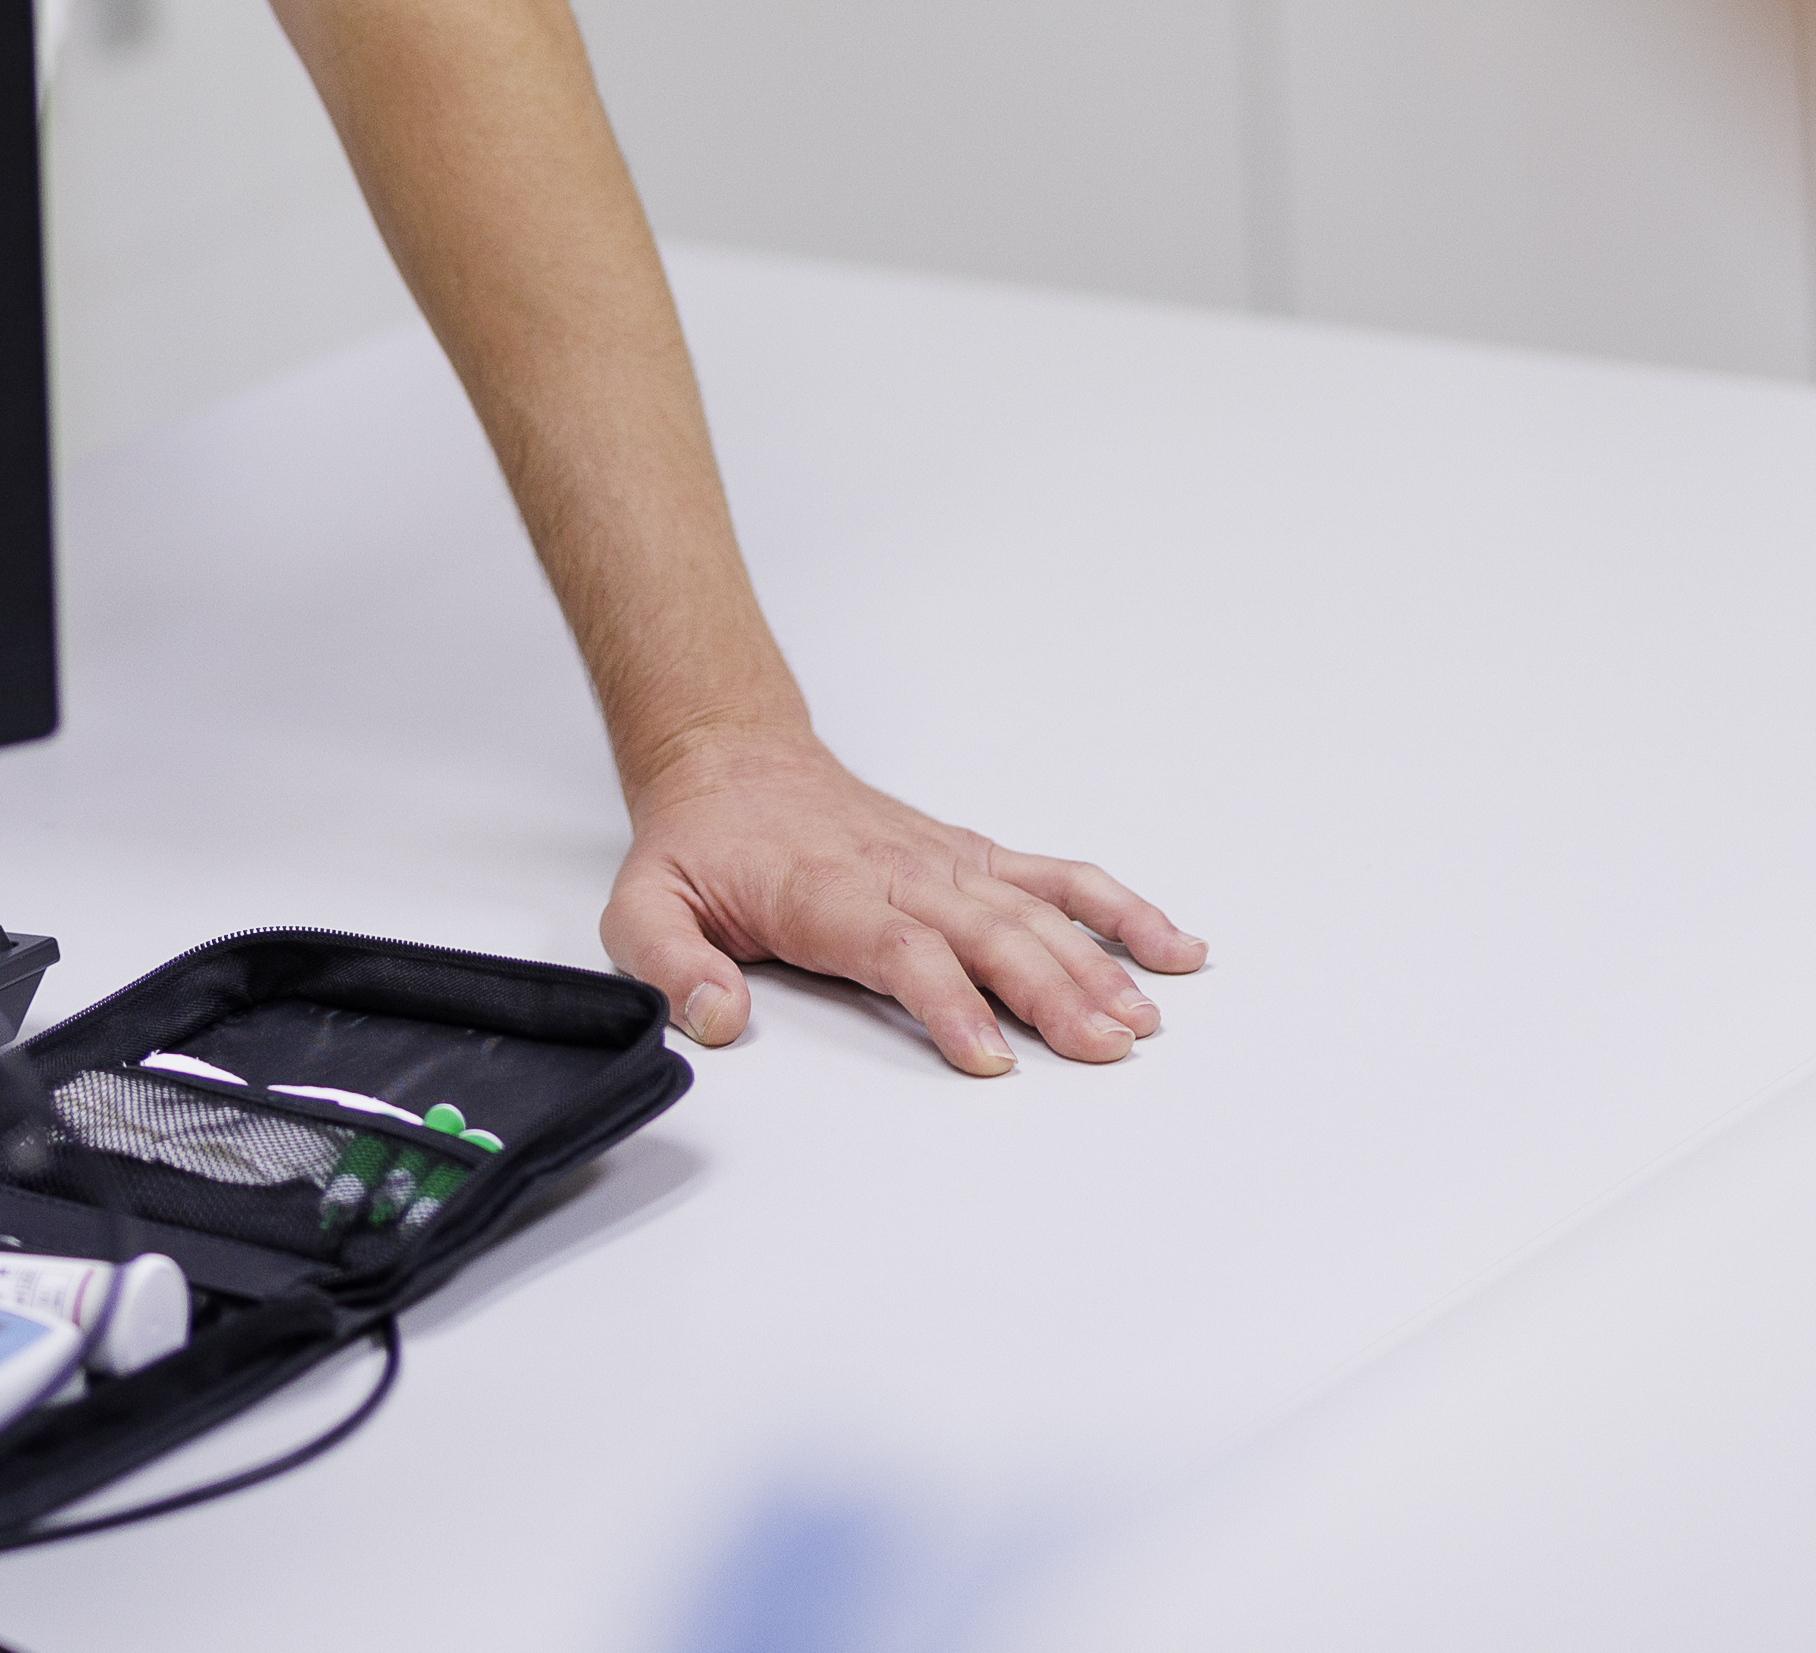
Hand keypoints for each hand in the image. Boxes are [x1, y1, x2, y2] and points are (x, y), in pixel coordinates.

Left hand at [602, 728, 1206, 1074]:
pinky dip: (1117, 908)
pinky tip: (1171, 946)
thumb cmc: (701, 845)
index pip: (901, 947)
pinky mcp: (973, 857)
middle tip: (1103, 1050)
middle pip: (988, 933)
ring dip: (1094, 963)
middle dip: (1052, 992)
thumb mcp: (644, 905)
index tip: (990, 1055)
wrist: (732, 759)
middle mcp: (900, 873)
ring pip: (1033, 910)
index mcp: (826, 891)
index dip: (949, 1001)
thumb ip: (669, 963)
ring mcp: (946, 862)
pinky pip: (1056, 878)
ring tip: (1143, 1020)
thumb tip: (714, 1016)